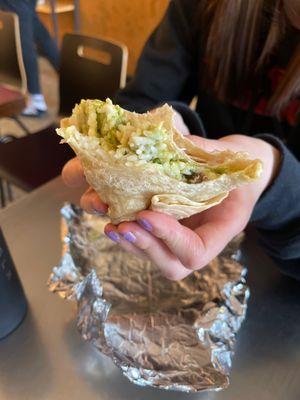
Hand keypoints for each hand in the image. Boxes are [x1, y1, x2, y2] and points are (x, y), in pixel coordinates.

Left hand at [62, 134, 280, 279]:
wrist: (236, 174)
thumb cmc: (235, 165)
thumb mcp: (228, 157)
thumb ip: (204, 153)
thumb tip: (171, 143)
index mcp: (223, 228)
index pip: (195, 251)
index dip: (170, 238)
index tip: (147, 213)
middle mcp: (202, 241)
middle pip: (172, 265)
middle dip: (145, 246)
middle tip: (123, 225)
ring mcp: (183, 241)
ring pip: (155, 257)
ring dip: (131, 244)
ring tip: (111, 226)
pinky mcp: (168, 233)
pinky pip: (147, 243)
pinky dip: (128, 235)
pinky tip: (111, 218)